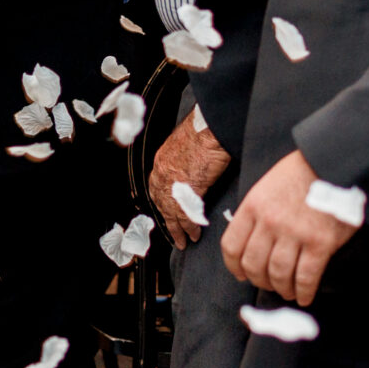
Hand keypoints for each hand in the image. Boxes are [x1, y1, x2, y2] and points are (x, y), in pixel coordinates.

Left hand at [151, 113, 231, 245]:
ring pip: (172, 213)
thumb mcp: (186, 146)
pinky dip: (190, 226)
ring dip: (179, 229)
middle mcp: (162, 173)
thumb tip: (191, 172)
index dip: (162, 204)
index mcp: (162, 161)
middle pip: (162, 204)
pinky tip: (194, 233)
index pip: (157, 189)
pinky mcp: (187, 190)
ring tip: (185, 240)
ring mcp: (173, 183)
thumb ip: (184, 162)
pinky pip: (186, 215)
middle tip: (175, 235)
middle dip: (168, 221)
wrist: (211, 127)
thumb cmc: (204, 131)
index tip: (167, 214)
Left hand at [219, 149, 354, 305]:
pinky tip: (304, 296)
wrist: (335, 163)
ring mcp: (295, 234)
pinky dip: (304, 291)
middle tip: (267, 284)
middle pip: (254, 265)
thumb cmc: (302, 173)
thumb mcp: (268, 186)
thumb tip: (251, 240)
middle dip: (259, 280)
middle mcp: (270, 223)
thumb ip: (257, 211)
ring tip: (287, 291)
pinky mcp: (320, 243)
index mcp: (253, 208)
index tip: (241, 274)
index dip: (234, 266)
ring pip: (278, 274)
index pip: (232, 246)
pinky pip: (306, 276)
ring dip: (281, 288)